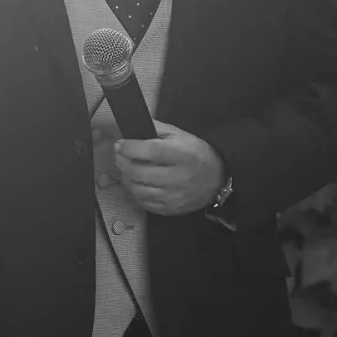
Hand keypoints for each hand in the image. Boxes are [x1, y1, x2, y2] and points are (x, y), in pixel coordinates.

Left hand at [112, 121, 226, 217]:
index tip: (120, 144)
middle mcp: (179, 177)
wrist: (216, 179)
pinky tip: (138, 183)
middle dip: (123, 162)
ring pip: (137, 189)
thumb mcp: (182, 136)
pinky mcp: (169, 209)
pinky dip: (135, 192)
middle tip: (120, 156)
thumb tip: (134, 127)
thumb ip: (158, 129)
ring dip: (126, 177)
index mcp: (183, 155)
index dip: (131, 148)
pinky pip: (142, 202)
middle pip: (139, 172)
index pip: (151, 151)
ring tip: (128, 169)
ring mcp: (174, 196)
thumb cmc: (197, 155)